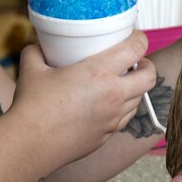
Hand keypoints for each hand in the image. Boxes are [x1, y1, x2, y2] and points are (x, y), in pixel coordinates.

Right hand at [8, 30, 154, 164]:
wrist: (33, 143)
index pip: (136, 50)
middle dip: (147, 66)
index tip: (136, 38)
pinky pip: (125, 118)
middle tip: (138, 62)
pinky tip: (110, 104)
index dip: (140, 40)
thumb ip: (37, 51)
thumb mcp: (31, 68)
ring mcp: (113, 118)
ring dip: (136, 88)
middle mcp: (114, 96)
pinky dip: (124, 108)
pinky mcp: (108, 134)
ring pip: (139, 100)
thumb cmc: (33, 106)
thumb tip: (39, 47)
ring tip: (122, 83)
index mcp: (99, 73)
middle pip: (149, 78)